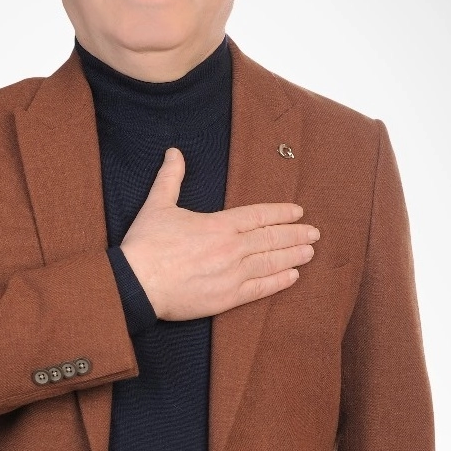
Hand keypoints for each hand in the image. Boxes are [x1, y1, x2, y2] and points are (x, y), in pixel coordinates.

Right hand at [120, 148, 317, 320]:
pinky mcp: (227, 298)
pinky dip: (279, 282)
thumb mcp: (158, 204)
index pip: (258, 216)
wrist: (136, 283)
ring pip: (271, 262)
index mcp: (218, 225)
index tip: (298, 211)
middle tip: (314, 232)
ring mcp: (232, 274)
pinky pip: (260, 289)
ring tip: (310, 252)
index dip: (281, 213)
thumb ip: (171, 178)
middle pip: (271, 238)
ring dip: (293, 256)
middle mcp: (231, 248)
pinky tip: (292, 277)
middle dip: (295, 234)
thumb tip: (174, 153)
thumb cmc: (146, 244)